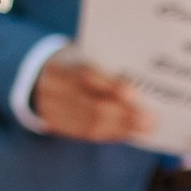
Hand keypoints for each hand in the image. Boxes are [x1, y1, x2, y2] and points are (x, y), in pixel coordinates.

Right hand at [31, 54, 152, 143]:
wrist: (40, 77)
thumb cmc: (73, 65)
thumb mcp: (83, 56)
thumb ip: (105, 68)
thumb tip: (137, 89)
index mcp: (62, 66)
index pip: (88, 76)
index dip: (111, 86)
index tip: (134, 94)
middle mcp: (54, 88)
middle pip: (91, 105)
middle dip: (124, 115)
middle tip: (150, 120)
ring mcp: (51, 109)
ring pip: (89, 124)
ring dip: (121, 128)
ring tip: (144, 129)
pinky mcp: (54, 125)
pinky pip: (84, 134)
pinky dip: (109, 134)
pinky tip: (127, 133)